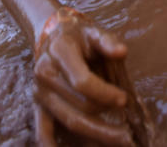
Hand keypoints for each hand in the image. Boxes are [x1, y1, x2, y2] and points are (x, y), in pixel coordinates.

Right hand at [34, 9, 133, 145]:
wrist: (53, 34)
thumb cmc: (79, 35)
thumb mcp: (94, 31)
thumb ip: (108, 41)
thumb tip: (122, 52)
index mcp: (60, 51)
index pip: (82, 81)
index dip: (104, 93)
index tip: (124, 99)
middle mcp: (45, 72)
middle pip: (78, 106)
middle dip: (105, 121)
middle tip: (128, 132)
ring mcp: (40, 91)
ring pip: (68, 121)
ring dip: (94, 136)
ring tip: (118, 141)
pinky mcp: (38, 105)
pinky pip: (43, 131)